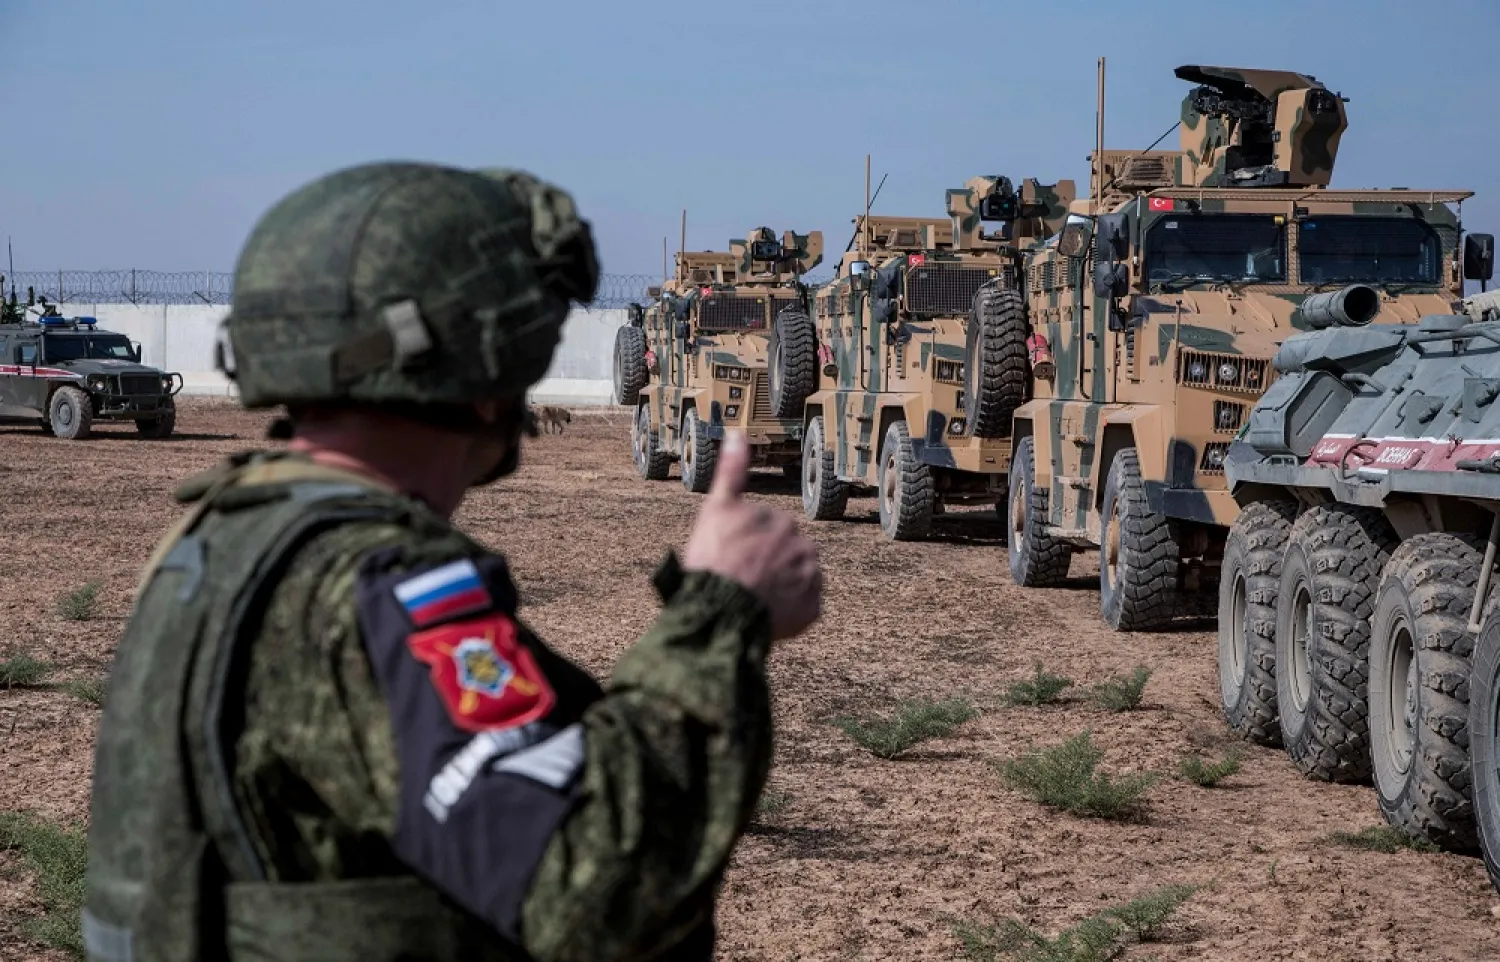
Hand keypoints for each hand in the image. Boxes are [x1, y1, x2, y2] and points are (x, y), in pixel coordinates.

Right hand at [681, 431, 822, 639]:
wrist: (720, 609)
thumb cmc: (714, 558)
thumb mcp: (716, 508)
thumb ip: (731, 472)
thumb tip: (737, 433)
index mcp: (784, 522)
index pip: (769, 532)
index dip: (747, 545)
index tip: (731, 556)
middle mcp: (805, 547)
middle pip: (786, 556)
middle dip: (769, 565)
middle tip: (740, 580)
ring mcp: (810, 580)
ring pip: (797, 581)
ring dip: (781, 588)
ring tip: (752, 599)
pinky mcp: (812, 611)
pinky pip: (803, 608)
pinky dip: (789, 612)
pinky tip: (766, 614)